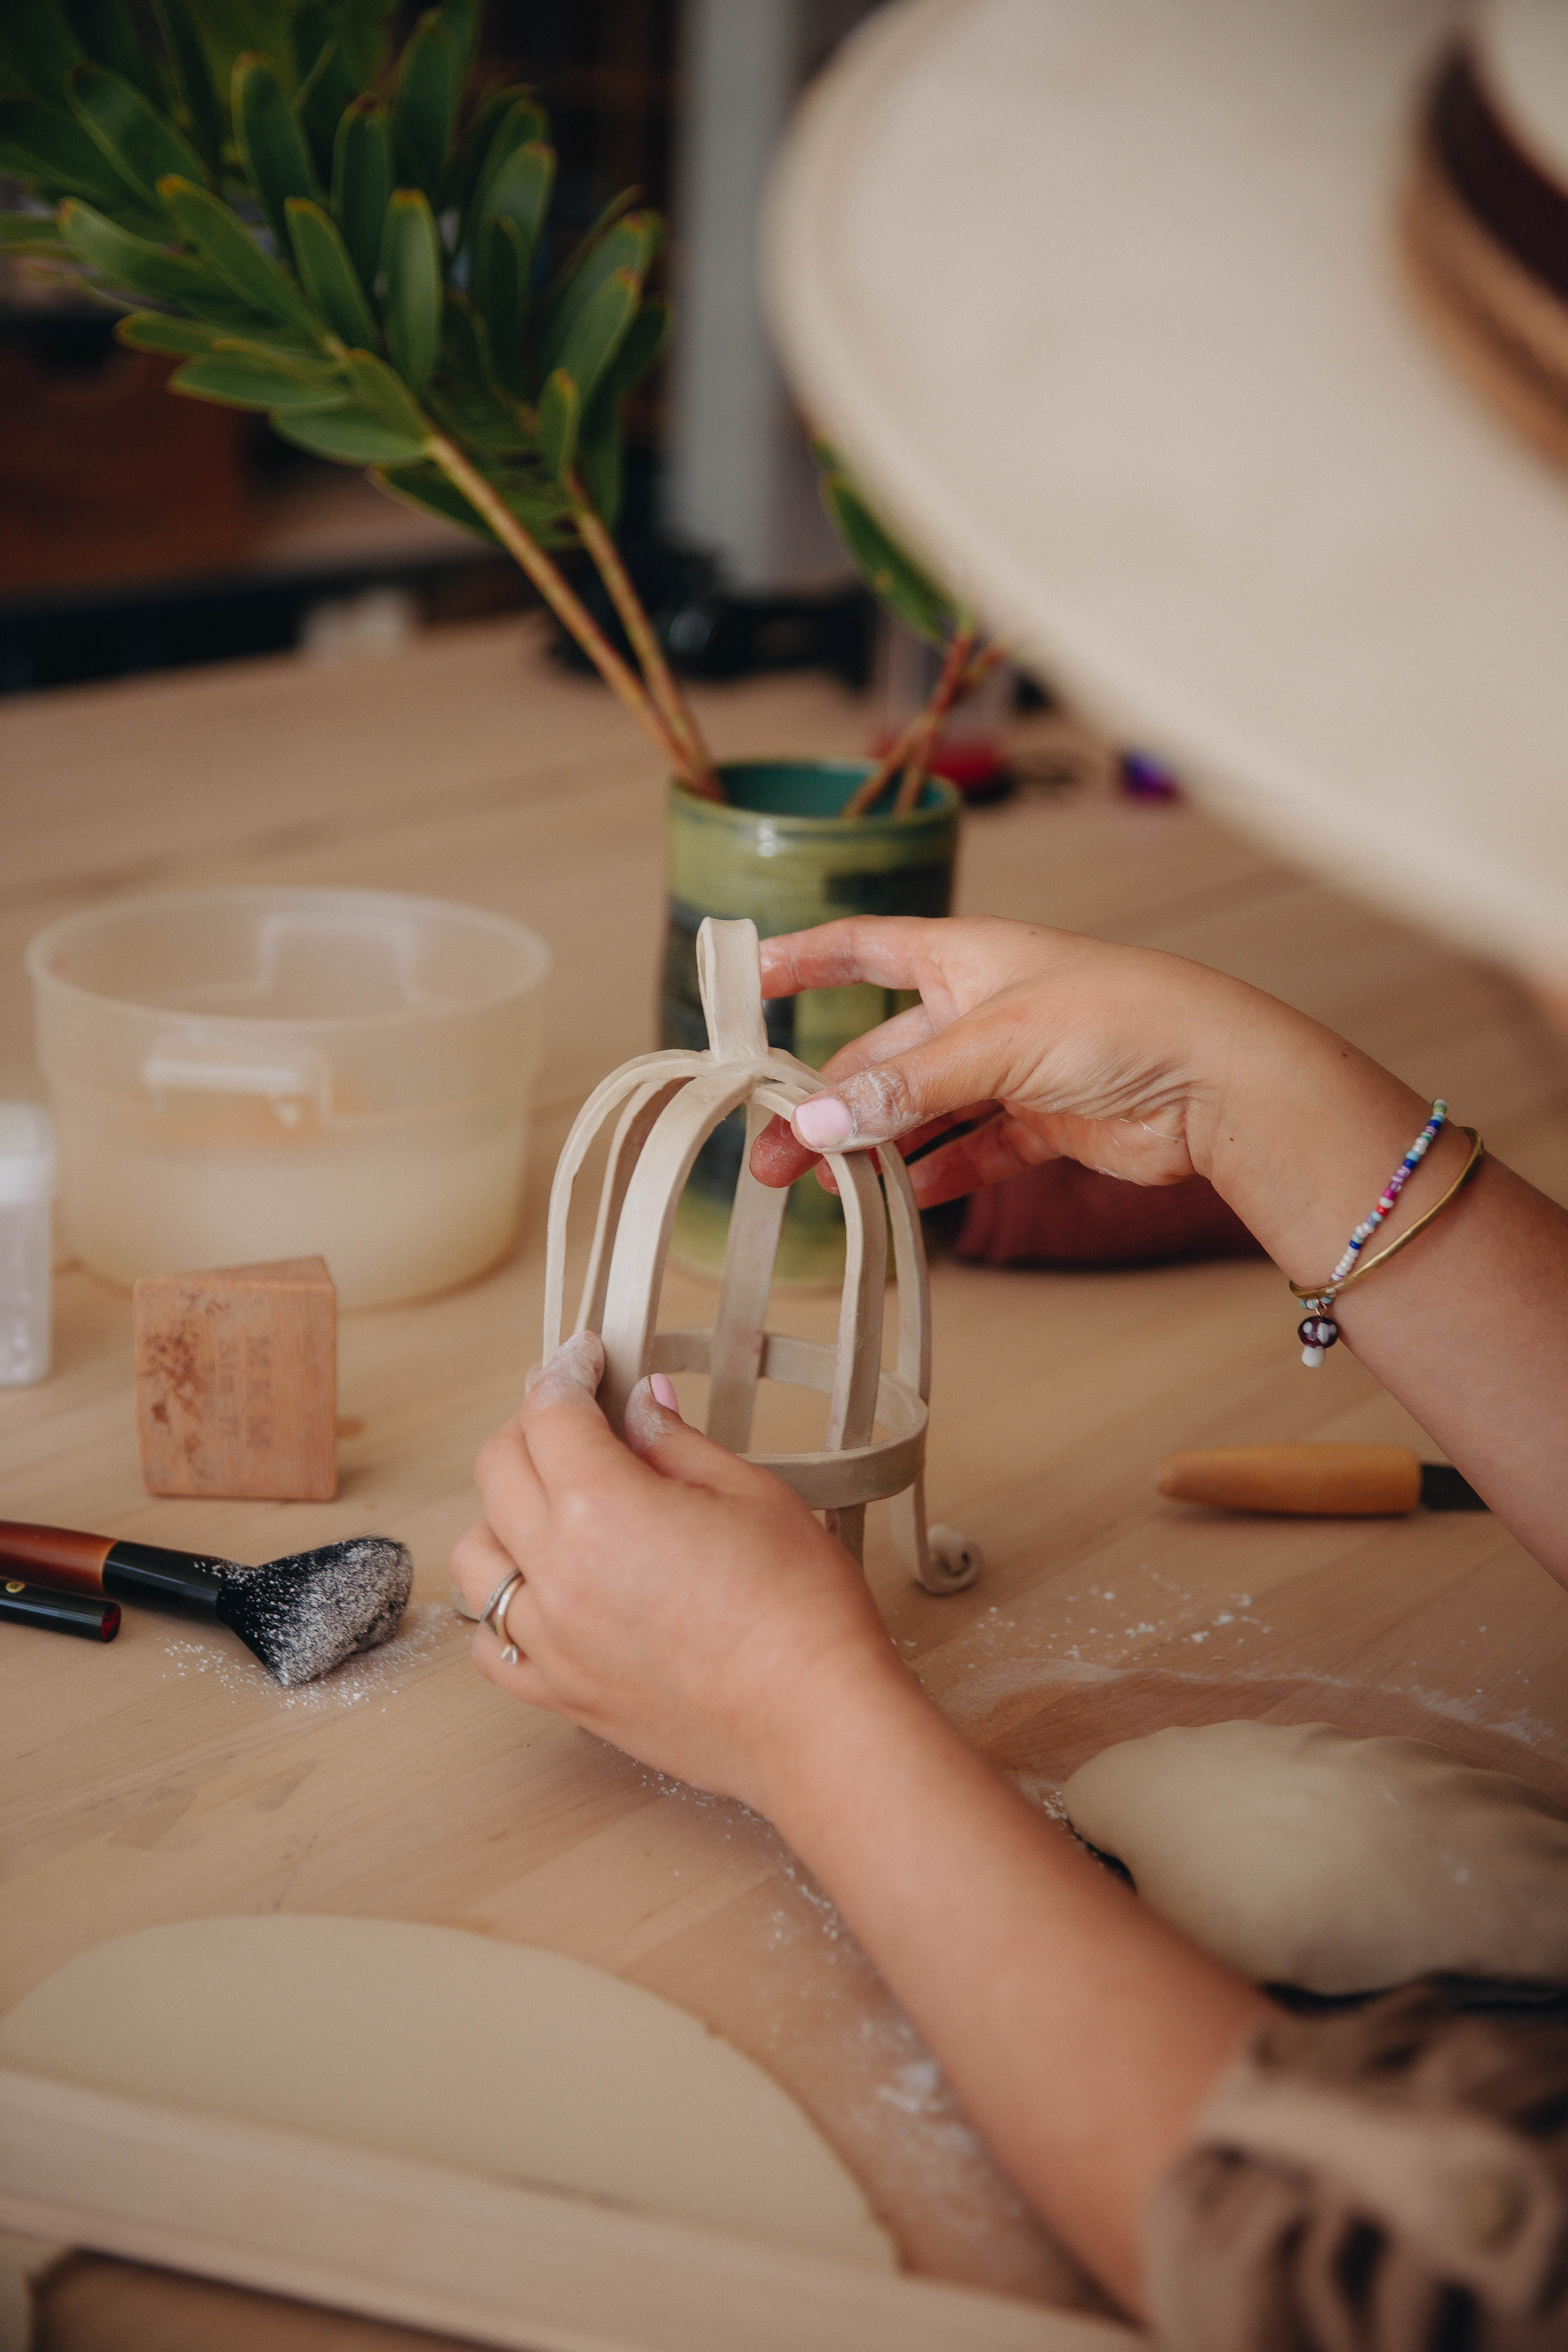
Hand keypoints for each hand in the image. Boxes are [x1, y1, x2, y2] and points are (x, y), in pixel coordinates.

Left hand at [449, 1333, 901, 1808]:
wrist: (816, 1723)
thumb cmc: (799, 1610)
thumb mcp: (750, 1494)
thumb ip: (675, 1443)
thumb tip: (639, 1403)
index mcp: (599, 1508)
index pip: (550, 1414)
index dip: (566, 1371)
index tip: (586, 1357)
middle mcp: (556, 1573)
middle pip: (498, 1470)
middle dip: (532, 1426)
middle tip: (578, 1415)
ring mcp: (551, 1641)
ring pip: (475, 1556)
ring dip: (503, 1513)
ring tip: (556, 1503)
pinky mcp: (562, 1696)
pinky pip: (491, 1645)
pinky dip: (501, 1608)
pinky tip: (544, 1591)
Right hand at [751, 915, 1261, 1205]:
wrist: (1220, 1081)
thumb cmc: (1122, 1019)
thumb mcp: (997, 1043)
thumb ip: (906, 1089)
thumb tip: (818, 1124)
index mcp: (967, 957)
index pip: (865, 947)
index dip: (806, 960)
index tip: (748, 981)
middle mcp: (984, 1008)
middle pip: (881, 1053)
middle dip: (824, 1100)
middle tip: (772, 1152)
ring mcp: (1014, 1067)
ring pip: (919, 1110)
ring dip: (870, 1147)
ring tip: (820, 1190)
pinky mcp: (1045, 1122)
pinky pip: (973, 1150)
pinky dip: (937, 1174)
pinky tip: (901, 1199)